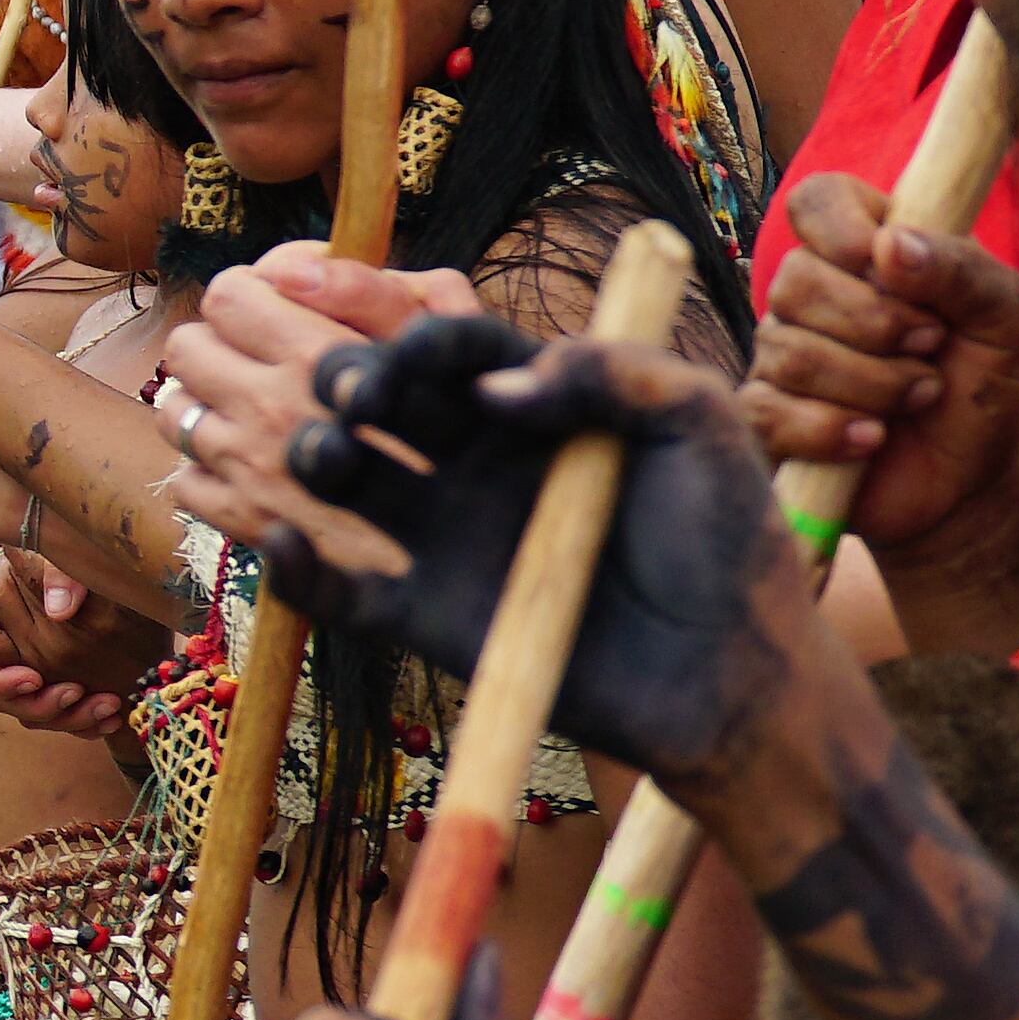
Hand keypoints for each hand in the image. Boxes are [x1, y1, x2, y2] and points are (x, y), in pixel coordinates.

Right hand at [0, 551, 164, 737]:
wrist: (128, 583)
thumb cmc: (87, 561)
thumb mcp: (70, 556)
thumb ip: (60, 573)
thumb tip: (59, 610)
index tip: (33, 677)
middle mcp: (7, 653)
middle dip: (36, 704)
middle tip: (73, 692)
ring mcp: (32, 677)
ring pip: (31, 716)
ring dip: (67, 717)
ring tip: (108, 703)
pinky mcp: (60, 693)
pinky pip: (63, 723)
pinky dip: (86, 725)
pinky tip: (113, 718)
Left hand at [156, 251, 481, 565]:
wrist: (492, 569)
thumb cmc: (488, 440)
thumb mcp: (448, 343)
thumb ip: (366, 294)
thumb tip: (287, 271)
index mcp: (320, 356)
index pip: (232, 293)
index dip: (248, 294)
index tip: (274, 310)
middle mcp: (276, 412)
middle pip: (187, 348)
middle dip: (213, 345)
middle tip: (253, 360)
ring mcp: (256, 475)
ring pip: (175, 413)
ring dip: (199, 406)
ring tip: (240, 414)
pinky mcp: (253, 530)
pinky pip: (188, 484)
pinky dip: (204, 474)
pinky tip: (244, 473)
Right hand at [274, 317, 802, 790]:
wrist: (733, 678)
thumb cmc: (728, 544)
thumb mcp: (702, 429)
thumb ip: (619, 374)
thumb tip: (500, 387)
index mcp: (538, 403)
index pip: (456, 349)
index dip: (423, 341)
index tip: (418, 358)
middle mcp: (479, 459)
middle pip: (385, 400)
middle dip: (351, 383)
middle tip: (356, 400)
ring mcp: (448, 537)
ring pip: (348, 480)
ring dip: (314, 456)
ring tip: (325, 458)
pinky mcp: (430, 619)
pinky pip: (343, 595)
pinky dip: (298, 575)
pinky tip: (285, 546)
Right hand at [734, 170, 1018, 561]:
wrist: (971, 477)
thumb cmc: (981, 383)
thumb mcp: (1003, 317)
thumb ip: (962, 269)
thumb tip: (889, 246)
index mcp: (863, 248)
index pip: (816, 201)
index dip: (842, 228)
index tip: (888, 264)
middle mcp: (811, 295)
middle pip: (796, 279)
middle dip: (876, 324)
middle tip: (930, 348)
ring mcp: (781, 357)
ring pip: (789, 352)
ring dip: (873, 384)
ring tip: (920, 397)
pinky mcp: (768, 420)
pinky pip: (768, 412)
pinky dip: (832, 429)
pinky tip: (873, 439)